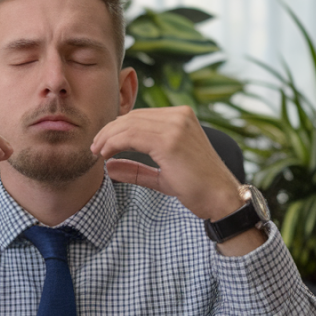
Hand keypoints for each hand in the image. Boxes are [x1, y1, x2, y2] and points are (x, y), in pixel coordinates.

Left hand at [91, 107, 264, 255]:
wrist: (221, 199)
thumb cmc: (196, 187)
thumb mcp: (162, 175)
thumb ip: (136, 169)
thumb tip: (109, 166)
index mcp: (181, 116)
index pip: (140, 116)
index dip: (117, 128)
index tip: (101, 144)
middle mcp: (180, 116)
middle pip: (132, 117)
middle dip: (108, 132)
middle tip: (94, 148)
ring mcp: (176, 126)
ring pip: (128, 125)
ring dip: (107, 138)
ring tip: (97, 152)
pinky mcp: (170, 141)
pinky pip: (132, 136)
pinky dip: (114, 144)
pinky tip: (106, 155)